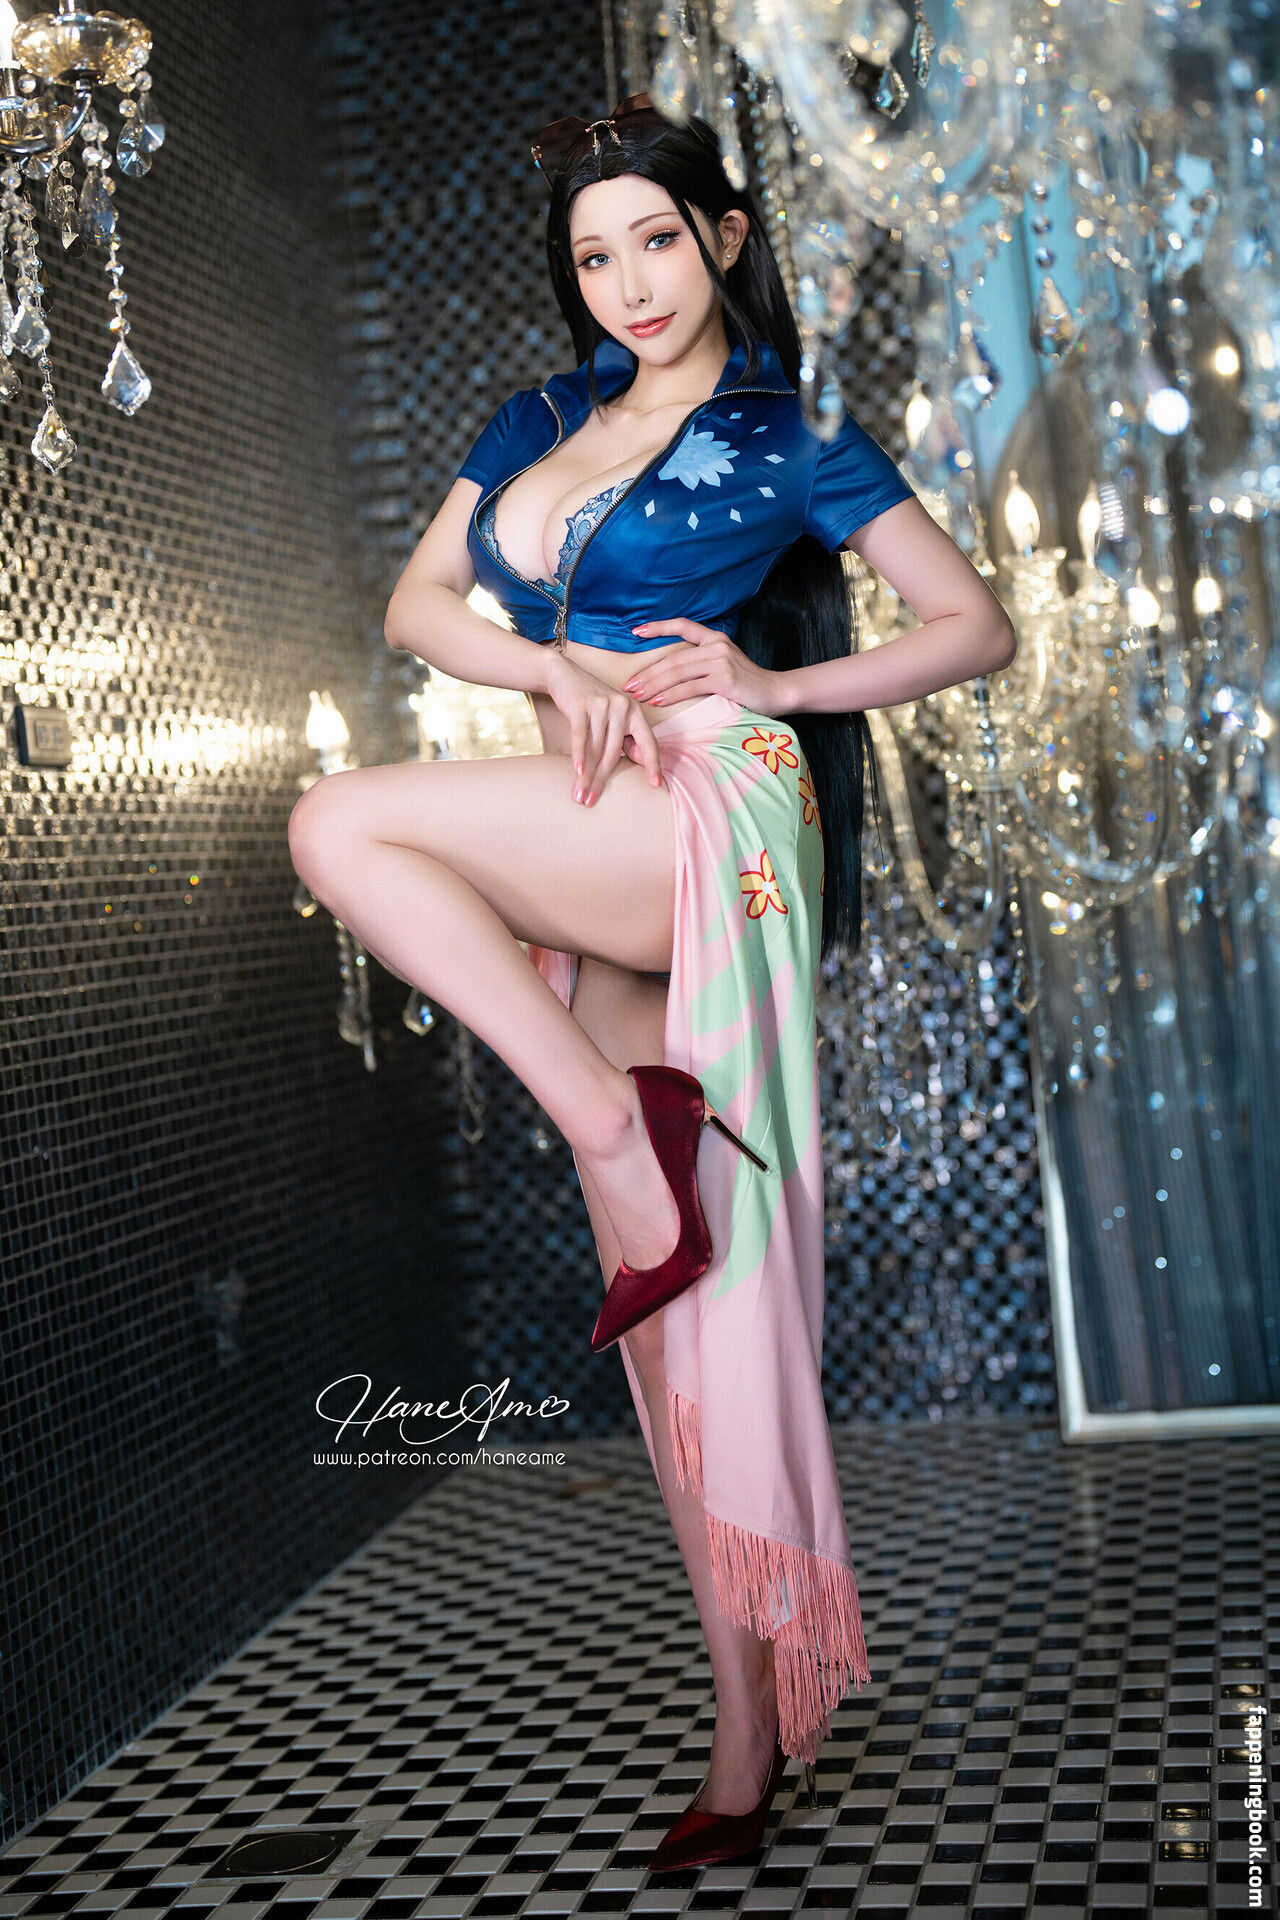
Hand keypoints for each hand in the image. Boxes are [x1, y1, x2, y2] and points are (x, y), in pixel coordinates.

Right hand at [542, 652, 663, 805]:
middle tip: (592, 801)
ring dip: (587, 775)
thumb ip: (627, 738)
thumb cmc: (592, 704)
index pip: (648, 742)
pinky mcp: (581, 704)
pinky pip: (581, 736)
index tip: (656, 784)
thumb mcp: (614, 719)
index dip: (653, 764)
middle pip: (614, 752)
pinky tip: (578, 772)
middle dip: (602, 780)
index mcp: (635, 712)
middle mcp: (622, 707)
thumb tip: (642, 762)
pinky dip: (579, 756)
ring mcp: (602, 705)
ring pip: (596, 748)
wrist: (564, 674)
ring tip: (579, 794)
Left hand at [623, 618, 785, 711]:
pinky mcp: (724, 679)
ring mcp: (721, 661)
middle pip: (673, 657)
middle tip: (629, 685)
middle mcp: (717, 645)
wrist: (778, 692)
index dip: (658, 627)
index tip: (635, 631)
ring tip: (637, 695)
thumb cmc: (749, 684)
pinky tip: (656, 702)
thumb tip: (672, 673)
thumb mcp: (726, 664)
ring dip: (654, 685)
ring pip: (677, 672)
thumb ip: (703, 662)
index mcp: (715, 638)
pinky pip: (689, 687)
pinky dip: (670, 696)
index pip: (683, 625)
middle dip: (648, 673)